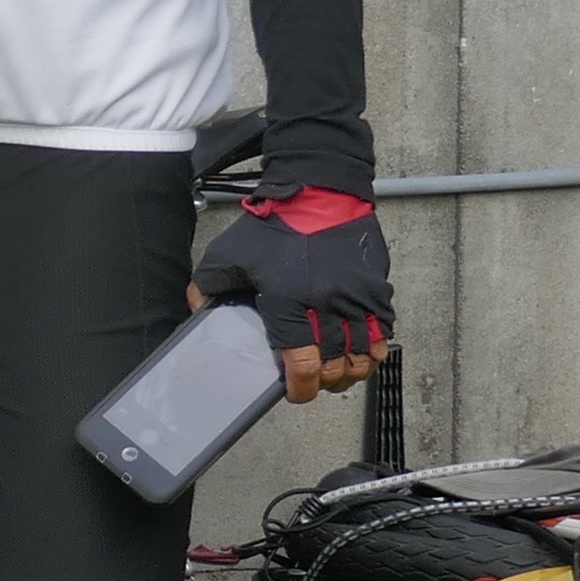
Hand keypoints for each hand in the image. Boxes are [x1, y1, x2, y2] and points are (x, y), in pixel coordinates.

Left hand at [193, 190, 390, 402]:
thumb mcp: (228, 253)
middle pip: (336, 366)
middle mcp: (327, 302)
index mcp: (289, 300)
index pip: (302, 363)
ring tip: (340, 372)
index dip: (301, 388)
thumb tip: (196, 311)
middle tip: (317, 382)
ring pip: (363, 355)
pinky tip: (361, 351)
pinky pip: (383, 331)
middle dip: (326, 383)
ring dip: (352, 371)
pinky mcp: (376, 287)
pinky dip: (374, 349)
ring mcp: (357, 296)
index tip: (297, 391)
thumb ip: (207, 285)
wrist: (320, 189)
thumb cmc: (276, 223)